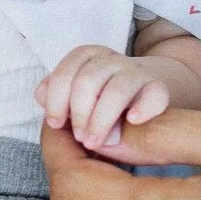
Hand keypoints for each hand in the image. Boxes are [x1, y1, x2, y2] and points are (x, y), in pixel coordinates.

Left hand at [36, 46, 171, 151]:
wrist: (142, 96)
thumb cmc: (100, 102)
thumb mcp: (74, 96)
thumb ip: (55, 95)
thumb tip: (42, 97)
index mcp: (87, 56)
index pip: (66, 72)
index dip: (57, 100)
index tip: (56, 124)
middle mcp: (111, 60)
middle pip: (88, 81)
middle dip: (80, 114)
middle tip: (80, 138)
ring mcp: (136, 73)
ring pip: (116, 90)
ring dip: (101, 120)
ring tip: (95, 142)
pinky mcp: (158, 89)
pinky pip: (153, 95)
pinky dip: (142, 108)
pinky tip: (132, 121)